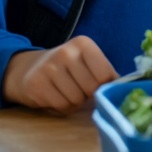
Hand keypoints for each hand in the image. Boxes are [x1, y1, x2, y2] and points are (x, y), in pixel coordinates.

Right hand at [2, 35, 118, 112]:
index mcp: (83, 44)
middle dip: (88, 94)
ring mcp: (48, 68)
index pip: (105, 74)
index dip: (103, 85)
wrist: (26, 69)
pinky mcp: (36, 84)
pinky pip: (61, 106)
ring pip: (77, 100)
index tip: (96, 84)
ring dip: (75, 102)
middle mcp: (65, 52)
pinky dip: (62, 107)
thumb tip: (125, 87)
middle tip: (78, 88)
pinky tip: (55, 96)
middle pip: (91, 88)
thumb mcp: (86, 61)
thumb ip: (105, 72)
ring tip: (66, 91)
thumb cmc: (66, 68)